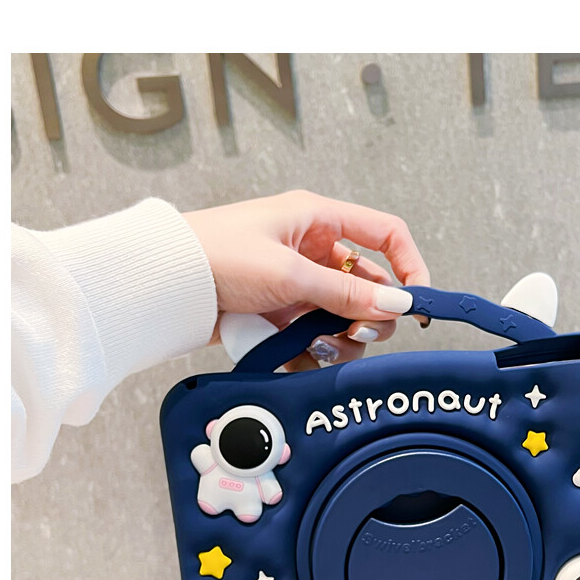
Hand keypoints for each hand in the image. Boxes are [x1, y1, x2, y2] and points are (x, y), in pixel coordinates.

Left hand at [183, 190, 430, 369]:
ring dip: (341, 339)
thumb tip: (399, 306)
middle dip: (371, 315)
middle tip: (359, 333)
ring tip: (319, 348)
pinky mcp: (280, 316)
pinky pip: (314, 339)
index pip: (387, 235)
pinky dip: (313, 353)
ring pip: (344, 319)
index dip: (410, 266)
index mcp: (319, 220)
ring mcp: (297, 286)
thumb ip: (346, 294)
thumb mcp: (290, 273)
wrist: (162, 285)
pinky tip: (299, 358)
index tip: (417, 304)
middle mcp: (313, 251)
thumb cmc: (217, 257)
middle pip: (370, 288)